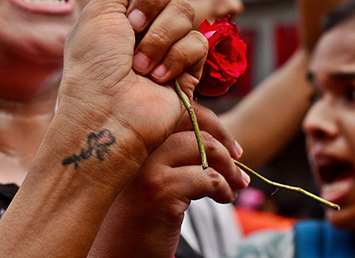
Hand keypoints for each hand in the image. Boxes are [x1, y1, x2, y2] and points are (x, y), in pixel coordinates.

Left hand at [58, 0, 207, 167]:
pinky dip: (175, 58)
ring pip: (185, 11)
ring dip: (159, 37)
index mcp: (120, 8)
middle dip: (150, 2)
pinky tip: (157, 78)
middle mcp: (146, 23)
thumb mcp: (97, 13)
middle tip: (132, 26)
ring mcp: (169, 45)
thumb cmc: (92, 67)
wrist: (108, 115)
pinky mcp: (190, 68)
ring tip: (139, 66)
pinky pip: (198, 42)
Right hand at [89, 104, 249, 257]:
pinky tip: (224, 198)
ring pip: (201, 146)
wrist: (116, 254)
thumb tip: (215, 140)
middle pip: (191, 124)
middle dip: (222, 141)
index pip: (177, 111)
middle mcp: (135, 147)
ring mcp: (146, 168)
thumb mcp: (150, 177)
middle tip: (238, 163)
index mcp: (132, 139)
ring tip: (235, 184)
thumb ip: (169, 155)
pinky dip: (223, 187)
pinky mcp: (160, 192)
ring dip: (227, 166)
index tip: (228, 144)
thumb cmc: (135, 217)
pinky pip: (207, 177)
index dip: (209, 123)